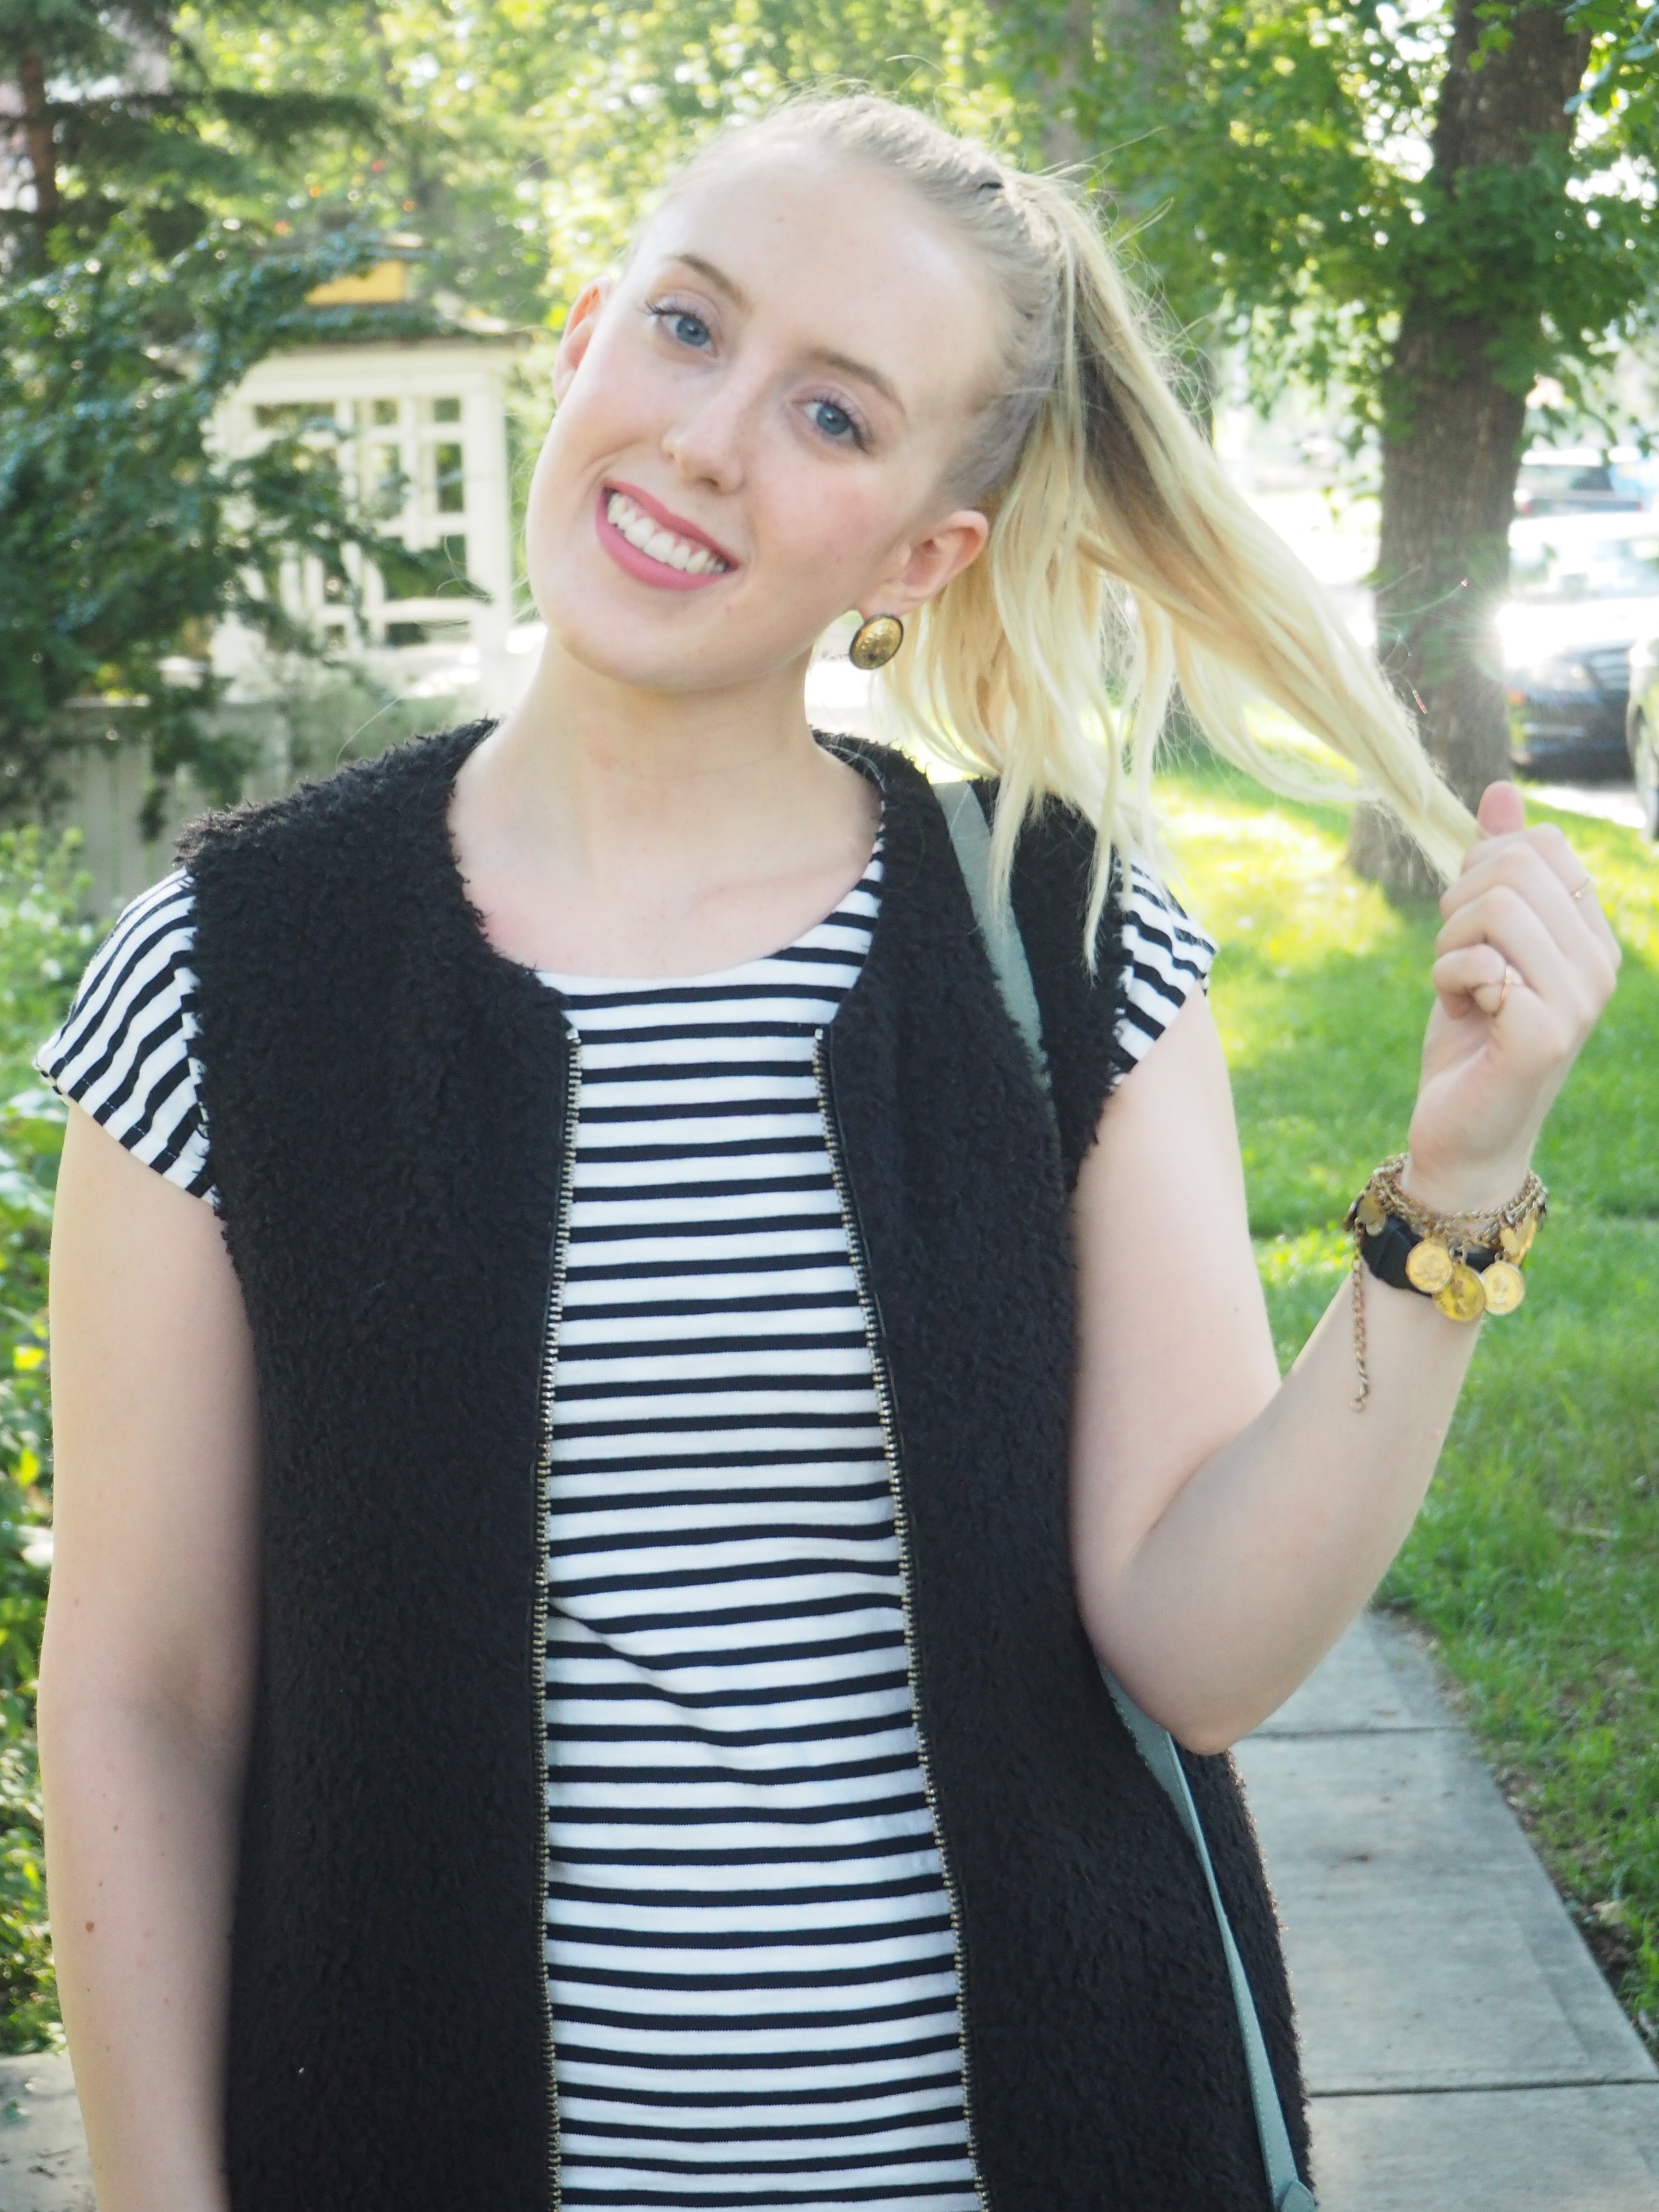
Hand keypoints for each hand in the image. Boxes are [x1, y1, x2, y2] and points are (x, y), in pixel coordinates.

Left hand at [1403, 782, 1619, 1213]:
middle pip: (1514, 867)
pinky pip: (1482, 963)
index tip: (1470, 922)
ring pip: (1498, 906)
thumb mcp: (1475, 939)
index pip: (1542, 844)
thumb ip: (1494, 867)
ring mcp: (1579, 999)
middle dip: (1459, 903)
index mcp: (1591, 934)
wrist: (1462, 1131)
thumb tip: (1499, 789)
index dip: (1483, 867)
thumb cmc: (1471, 1036)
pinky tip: (1462, 1013)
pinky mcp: (1545, 1033)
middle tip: (1456, 960)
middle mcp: (1600, 962)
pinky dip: (1448, 979)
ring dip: (1451, 943)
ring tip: (1459, 987)